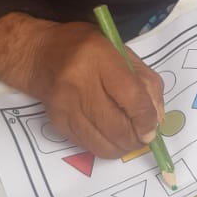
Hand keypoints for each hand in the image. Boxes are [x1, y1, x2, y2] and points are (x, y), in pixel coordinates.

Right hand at [0, 14, 163, 157]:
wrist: (40, 55)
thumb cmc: (87, 50)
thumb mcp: (122, 52)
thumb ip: (146, 82)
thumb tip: (156, 119)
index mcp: (99, 58)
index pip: (131, 97)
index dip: (146, 118)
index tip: (152, 125)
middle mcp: (79, 84)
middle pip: (118, 127)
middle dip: (137, 138)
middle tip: (144, 136)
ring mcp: (65, 107)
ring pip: (103, 144)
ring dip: (123, 147)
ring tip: (129, 138)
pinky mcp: (58, 123)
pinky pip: (89, 146)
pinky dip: (106, 146)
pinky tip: (110, 134)